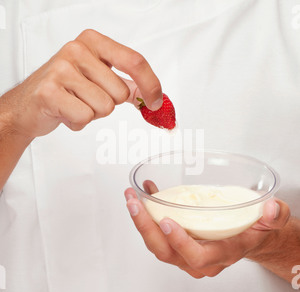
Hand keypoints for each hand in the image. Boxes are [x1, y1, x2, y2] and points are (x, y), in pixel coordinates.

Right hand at [0, 29, 161, 137]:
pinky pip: (84, 117)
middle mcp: (77, 50)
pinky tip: (64, 112)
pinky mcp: (50, 91)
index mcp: (93, 42)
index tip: (155, 102)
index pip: (135, 62)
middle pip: (120, 93)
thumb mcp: (100, 79)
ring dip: (92, 114)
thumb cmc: (67, 89)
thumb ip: (128, 85)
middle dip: (108, 104)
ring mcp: (61, 69)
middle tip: (86, 98)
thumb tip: (153, 98)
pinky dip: (77, 122)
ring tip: (74, 104)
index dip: (150, 85)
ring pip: (105, 107)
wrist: (30, 104)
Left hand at [124, 186, 289, 278]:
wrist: (246, 237)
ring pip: (157, 244)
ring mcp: (185, 253)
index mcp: (222, 253)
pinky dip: (148, 214)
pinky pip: (157, 233)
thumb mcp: (271, 222)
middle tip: (134, 203)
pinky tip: (147, 193)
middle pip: (166, 252)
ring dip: (141, 221)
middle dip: (146, 228)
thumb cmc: (253, 231)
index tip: (167, 221)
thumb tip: (270, 208)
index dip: (180, 242)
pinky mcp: (177, 243)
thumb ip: (274, 216)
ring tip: (133, 196)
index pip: (197, 256)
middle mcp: (200, 258)